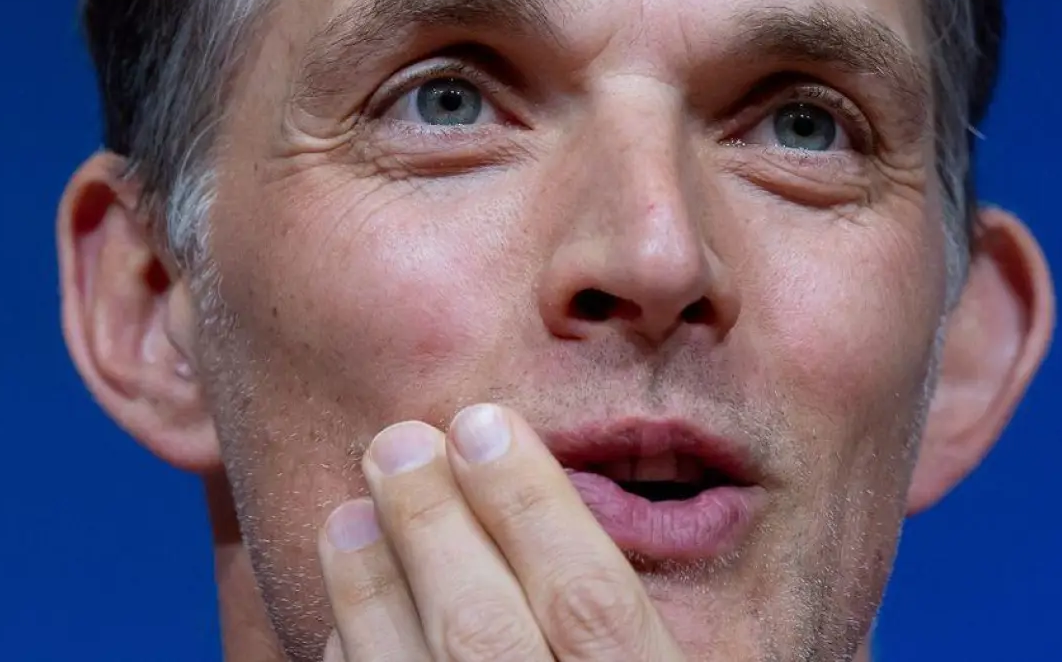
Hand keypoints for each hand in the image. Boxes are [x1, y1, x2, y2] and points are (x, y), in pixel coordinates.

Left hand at [317, 404, 685, 660]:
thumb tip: (577, 488)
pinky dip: (358, 660)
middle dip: (433, 528)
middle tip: (398, 443)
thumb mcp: (712, 655)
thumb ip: (649, 612)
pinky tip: (351, 615)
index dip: (533, 506)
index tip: (486, 423)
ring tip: (349, 517)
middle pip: (483, 636)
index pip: (592, 606)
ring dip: (372, 590)